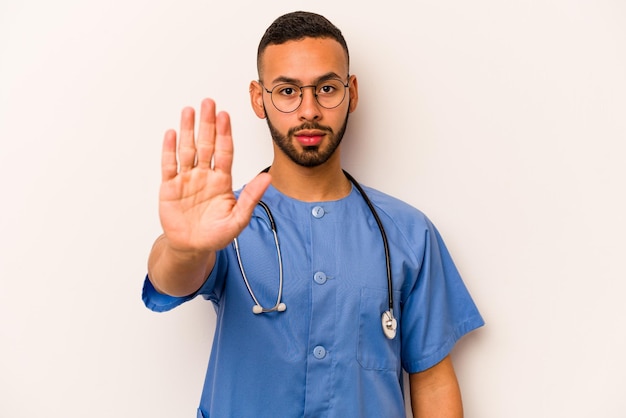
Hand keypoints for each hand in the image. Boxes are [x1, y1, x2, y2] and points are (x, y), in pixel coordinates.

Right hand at [159, 98, 270, 254]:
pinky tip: (172, 134)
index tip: (225, 115)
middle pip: (206, 144)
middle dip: (207, 124)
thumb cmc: (216, 234)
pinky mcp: (170, 187)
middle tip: (208, 102)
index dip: (225, 133)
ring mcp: (187, 179)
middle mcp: (205, 175)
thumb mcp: (238, 219)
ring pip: (187, 149)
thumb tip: (268, 178)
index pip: (225, 151)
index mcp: (222, 180)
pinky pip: (169, 165)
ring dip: (188, 130)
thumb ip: (251, 198)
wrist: (192, 247)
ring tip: (189, 111)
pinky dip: (169, 150)